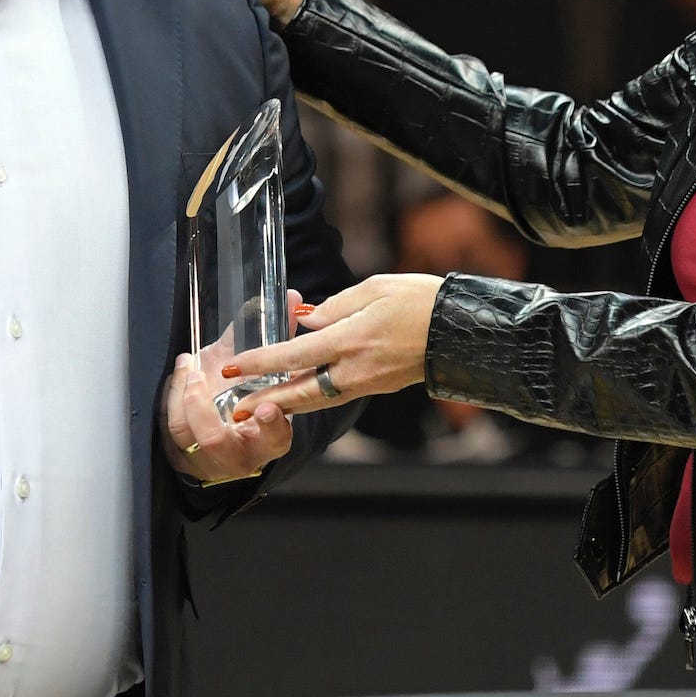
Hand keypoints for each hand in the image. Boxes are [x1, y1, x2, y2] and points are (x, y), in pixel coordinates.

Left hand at [161, 351, 292, 483]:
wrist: (225, 436)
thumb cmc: (248, 404)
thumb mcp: (264, 377)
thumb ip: (277, 342)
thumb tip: (291, 299)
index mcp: (268, 439)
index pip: (275, 439)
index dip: (271, 426)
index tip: (266, 407)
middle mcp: (237, 454)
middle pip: (215, 441)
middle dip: (201, 407)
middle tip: (199, 376)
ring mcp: (204, 457)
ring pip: (184, 432)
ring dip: (181, 394)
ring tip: (187, 366)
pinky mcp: (179, 454)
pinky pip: (167, 428)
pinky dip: (170, 397)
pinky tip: (179, 375)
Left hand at [215, 274, 442, 414]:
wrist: (464, 331)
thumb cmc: (422, 300)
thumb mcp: (375, 288)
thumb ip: (335, 306)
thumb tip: (306, 319)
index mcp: (351, 340)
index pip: (293, 354)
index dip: (259, 363)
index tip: (232, 368)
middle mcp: (356, 368)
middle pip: (300, 391)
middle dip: (265, 400)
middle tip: (235, 408)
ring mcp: (368, 382)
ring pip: (318, 398)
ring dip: (287, 403)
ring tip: (260, 405)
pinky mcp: (379, 386)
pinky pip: (337, 394)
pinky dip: (313, 396)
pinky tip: (300, 392)